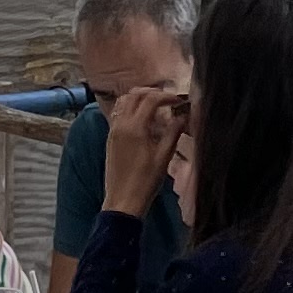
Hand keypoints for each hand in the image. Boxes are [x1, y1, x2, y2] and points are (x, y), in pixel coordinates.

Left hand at [102, 83, 187, 219]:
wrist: (123, 200)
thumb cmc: (146, 181)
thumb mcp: (164, 157)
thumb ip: (173, 133)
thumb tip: (182, 117)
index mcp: (135, 127)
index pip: (150, 100)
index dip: (166, 96)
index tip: (179, 101)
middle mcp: (121, 124)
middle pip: (134, 95)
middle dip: (152, 93)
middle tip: (168, 100)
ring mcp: (113, 130)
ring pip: (124, 102)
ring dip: (139, 98)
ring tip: (155, 106)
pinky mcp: (110, 137)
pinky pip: (119, 113)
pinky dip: (130, 108)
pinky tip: (143, 119)